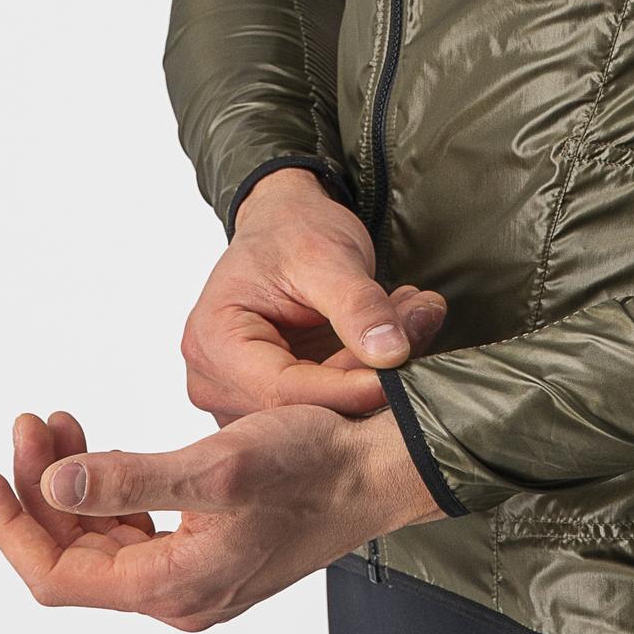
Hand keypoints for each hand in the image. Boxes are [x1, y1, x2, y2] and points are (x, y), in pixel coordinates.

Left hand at [0, 406, 439, 630]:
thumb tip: (53, 489)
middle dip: (42, 490)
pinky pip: (140, 532)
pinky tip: (109, 451)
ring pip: (106, 541)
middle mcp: (181, 594)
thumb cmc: (315, 462)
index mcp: (174, 585)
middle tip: (36, 424)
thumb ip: (131, 479)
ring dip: (74, 487)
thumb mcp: (218, 463)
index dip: (10, 527)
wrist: (381, 466)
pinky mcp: (216, 551)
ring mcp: (199, 576)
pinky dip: (112, 491)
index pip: (58, 574)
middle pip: (77, 555)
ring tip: (64, 426)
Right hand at [183, 167, 446, 423]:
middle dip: (369, 373)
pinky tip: (396, 330)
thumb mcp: (327, 257)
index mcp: (214, 342)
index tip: (401, 369)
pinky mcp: (281, 399)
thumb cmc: (291, 232)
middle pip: (304, 407)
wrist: (287, 225)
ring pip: (326, 409)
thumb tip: (392, 354)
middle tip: (420, 317)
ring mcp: (246, 396)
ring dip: (376, 369)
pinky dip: (370, 371)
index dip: (347, 388)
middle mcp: (218, 381)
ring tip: (412, 312)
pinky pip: (333, 403)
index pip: (282, 392)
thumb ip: (359, 305)